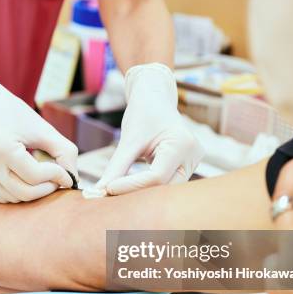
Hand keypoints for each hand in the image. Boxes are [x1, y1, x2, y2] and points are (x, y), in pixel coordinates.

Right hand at [0, 63, 77, 202]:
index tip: (67, 175)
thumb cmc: (17, 117)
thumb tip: (72, 181)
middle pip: (24, 193)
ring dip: (32, 191)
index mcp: (1, 147)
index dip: (56, 177)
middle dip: (46, 189)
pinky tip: (20, 175)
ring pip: (14, 198)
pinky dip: (16, 191)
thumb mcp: (44, 129)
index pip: (35, 176)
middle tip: (56, 180)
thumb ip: (64, 152)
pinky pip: (2, 197)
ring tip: (36, 172)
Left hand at [96, 63, 202, 194]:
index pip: (157, 177)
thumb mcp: (128, 140)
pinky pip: (166, 183)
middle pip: (164, 187)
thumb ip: (116, 168)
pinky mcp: (185, 166)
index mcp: (182, 144)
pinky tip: (129, 188)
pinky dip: (147, 187)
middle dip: (137, 193)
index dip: (131, 186)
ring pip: (165, 189)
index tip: (108, 189)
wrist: (155, 98)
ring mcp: (192, 162)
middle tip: (110, 195)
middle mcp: (193, 156)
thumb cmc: (143, 113)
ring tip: (117, 191)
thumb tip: (100, 192)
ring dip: (142, 193)